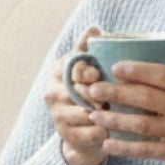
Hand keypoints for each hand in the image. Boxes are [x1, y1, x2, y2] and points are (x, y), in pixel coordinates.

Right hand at [43, 27, 109, 164]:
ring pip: (79, 113)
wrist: (84, 129)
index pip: (69, 67)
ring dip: (96, 114)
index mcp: (59, 71)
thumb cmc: (90, 90)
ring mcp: (58, 115)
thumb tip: (94, 28)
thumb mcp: (89, 68)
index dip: (82, 70)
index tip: (95, 73)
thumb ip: (90, 49)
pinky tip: (109, 131)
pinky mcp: (66, 135)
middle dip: (91, 93)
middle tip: (106, 96)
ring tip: (111, 114)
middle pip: (73, 90)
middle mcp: (53, 92)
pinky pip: (84, 134)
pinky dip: (97, 132)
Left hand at [83, 60, 164, 164]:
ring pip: (141, 123)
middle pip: (145, 97)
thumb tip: (143, 73)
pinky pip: (146, 149)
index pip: (160, 74)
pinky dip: (124, 147)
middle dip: (115, 92)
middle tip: (93, 89)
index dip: (136, 70)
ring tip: (94, 115)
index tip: (114, 68)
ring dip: (114, 119)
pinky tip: (107, 144)